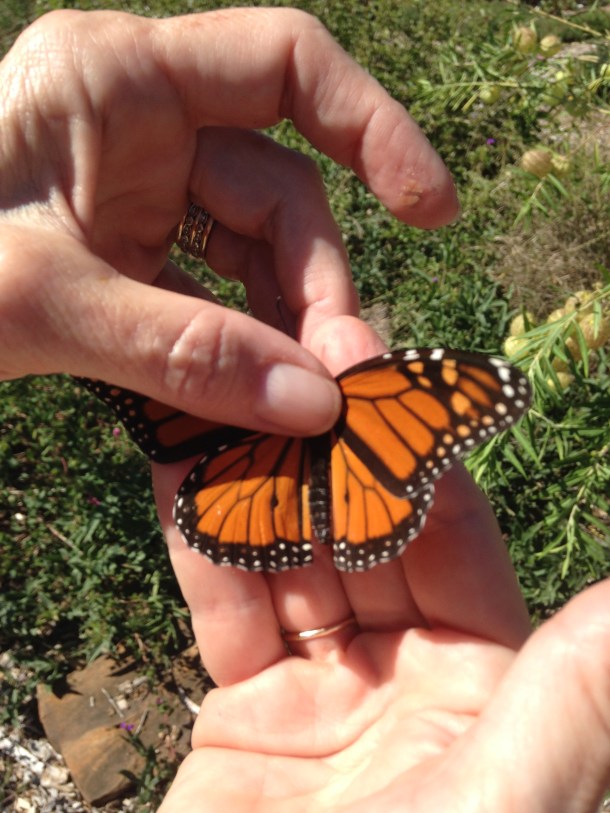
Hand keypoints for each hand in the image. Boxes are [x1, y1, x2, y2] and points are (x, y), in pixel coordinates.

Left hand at [0, 7, 456, 435]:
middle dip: (318, 289)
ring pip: (256, 257)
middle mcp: (140, 127)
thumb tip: (316, 404)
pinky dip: (242, 350)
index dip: (373, 129)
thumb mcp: (39, 304)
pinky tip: (262, 404)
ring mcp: (138, 197)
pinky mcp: (132, 260)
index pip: (287, 66)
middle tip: (343, 384)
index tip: (429, 213)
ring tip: (312, 409)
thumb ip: (180, 351)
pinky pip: (217, 298)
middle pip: (280, 193)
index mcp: (115, 82)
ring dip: (289, 332)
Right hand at [153, 319, 609, 812]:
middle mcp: (409, 680)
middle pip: (365, 535)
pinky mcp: (240, 717)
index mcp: (486, 685)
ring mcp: (321, 694)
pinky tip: (186, 466)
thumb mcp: (509, 793)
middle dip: (334, 450)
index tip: (383, 373)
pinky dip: (203, 541)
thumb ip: (577, 688)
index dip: (415, 454)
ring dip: (265, 481)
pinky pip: (223, 607)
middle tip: (305, 352)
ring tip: (241, 391)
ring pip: (291, 559)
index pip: (450, 539)